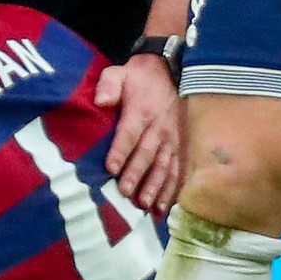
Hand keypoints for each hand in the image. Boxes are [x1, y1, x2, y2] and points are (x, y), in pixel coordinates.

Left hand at [94, 50, 183, 212]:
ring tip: (145, 204)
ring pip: (164, 166)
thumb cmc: (138, 78)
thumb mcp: (120, 73)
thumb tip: (101, 101)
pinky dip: (171, 189)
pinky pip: (177, 170)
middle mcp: (159, 128)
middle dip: (137, 174)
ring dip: (155, 186)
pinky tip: (163, 207)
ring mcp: (171, 139)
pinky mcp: (179, 146)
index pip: (129, 133)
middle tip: (126, 192)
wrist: (169, 73)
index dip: (121, 151)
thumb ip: (108, 85)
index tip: (111, 168)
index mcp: (141, 111)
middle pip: (147, 153)